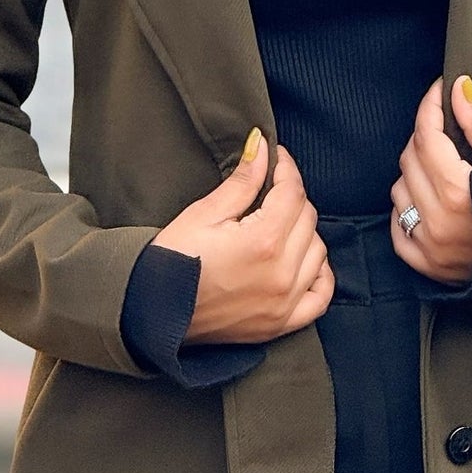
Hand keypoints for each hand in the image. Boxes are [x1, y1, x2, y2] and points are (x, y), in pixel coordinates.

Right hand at [152, 134, 335, 345]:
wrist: (151, 311)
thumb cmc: (171, 260)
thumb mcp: (204, 213)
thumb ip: (242, 181)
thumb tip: (262, 146)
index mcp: (263, 241)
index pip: (292, 192)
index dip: (286, 167)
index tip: (276, 157)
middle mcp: (282, 273)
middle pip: (308, 219)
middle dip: (291, 196)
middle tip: (270, 188)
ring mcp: (284, 303)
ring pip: (317, 252)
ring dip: (304, 232)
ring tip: (279, 223)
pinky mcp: (280, 325)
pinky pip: (320, 297)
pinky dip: (319, 276)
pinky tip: (304, 262)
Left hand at [388, 75, 471, 284]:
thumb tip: (458, 88)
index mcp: (459, 194)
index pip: (427, 137)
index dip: (431, 107)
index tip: (439, 90)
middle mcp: (438, 224)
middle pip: (410, 161)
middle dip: (425, 136)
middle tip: (447, 127)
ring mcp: (431, 249)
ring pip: (400, 192)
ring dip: (415, 172)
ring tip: (443, 166)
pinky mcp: (430, 268)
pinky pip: (398, 231)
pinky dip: (407, 210)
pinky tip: (428, 200)